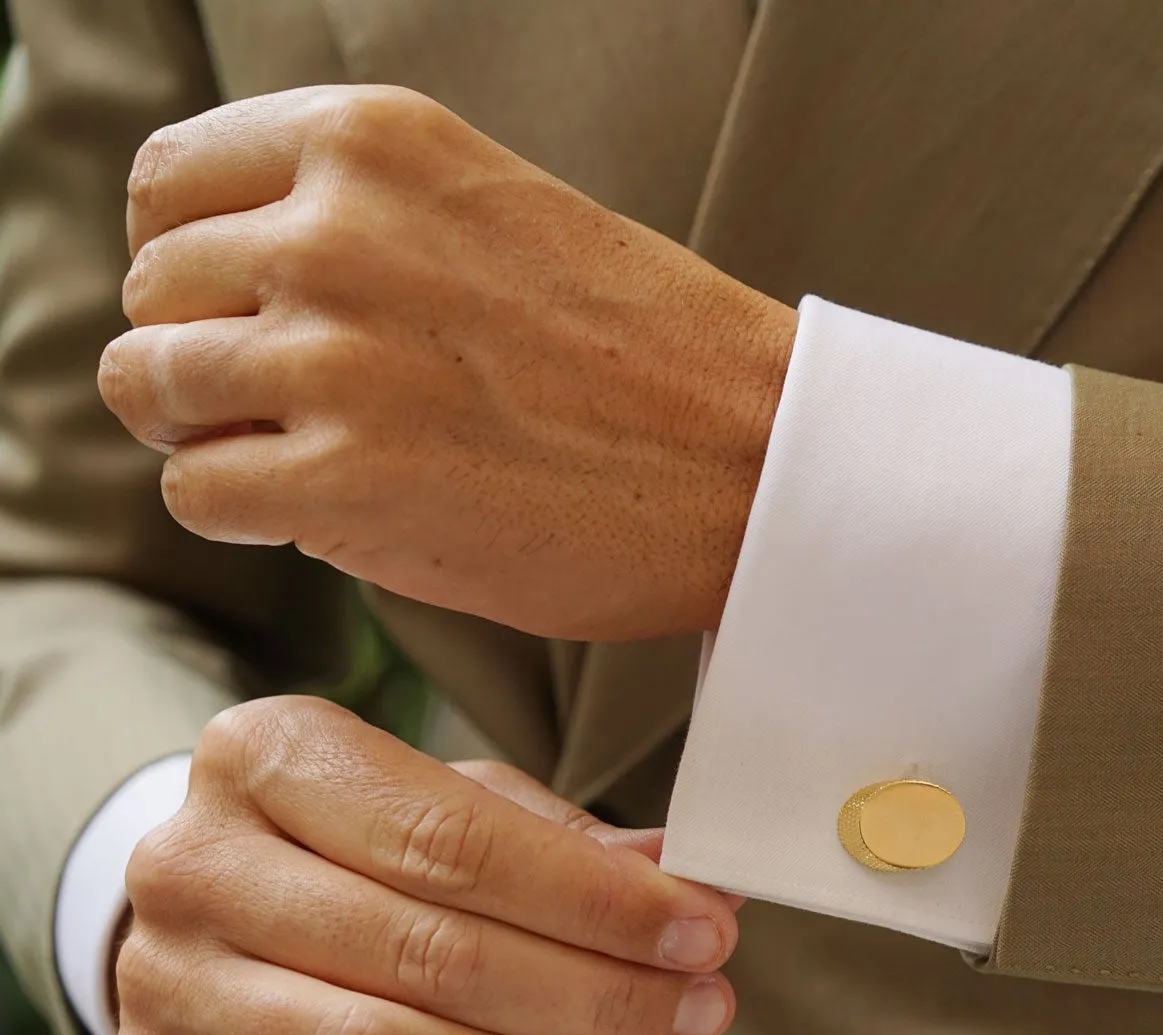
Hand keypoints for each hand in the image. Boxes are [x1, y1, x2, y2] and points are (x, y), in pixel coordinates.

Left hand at [98, 85, 797, 641]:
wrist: (760, 459)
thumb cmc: (650, 354)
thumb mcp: (494, 212)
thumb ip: (360, 220)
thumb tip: (228, 284)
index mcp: (374, 143)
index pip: (171, 183)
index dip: (191, 259)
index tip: (242, 311)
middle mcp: (333, 230)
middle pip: (155, 290)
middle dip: (204, 354)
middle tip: (294, 405)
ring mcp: (331, 357)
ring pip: (152, 386)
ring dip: (215, 434)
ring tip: (311, 457)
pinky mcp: (343, 481)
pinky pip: (196, 490)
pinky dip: (242, 513)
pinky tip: (328, 510)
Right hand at [108, 696, 738, 1034]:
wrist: (210, 910)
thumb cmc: (349, 845)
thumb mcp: (449, 803)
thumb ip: (564, 840)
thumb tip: (687, 877)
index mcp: (268, 754)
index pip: (455, 840)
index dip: (596, 899)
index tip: (702, 931)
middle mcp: (194, 862)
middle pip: (428, 951)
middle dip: (592, 989)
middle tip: (694, 1005)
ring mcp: (164, 981)